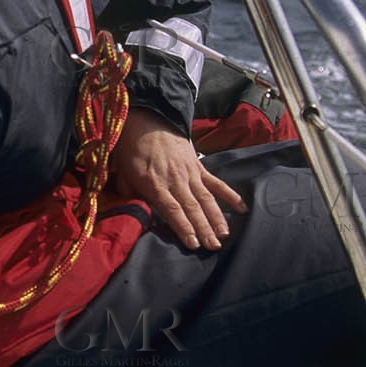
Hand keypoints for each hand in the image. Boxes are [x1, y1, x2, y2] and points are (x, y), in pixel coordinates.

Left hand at [109, 106, 245, 249]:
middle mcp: (175, 180)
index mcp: (154, 182)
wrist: (149, 119)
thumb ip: (128, 193)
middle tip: (213, 247)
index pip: (172, 209)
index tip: (193, 244)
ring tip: (224, 236)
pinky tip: (242, 208)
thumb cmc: (132, 148)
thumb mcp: (123, 171)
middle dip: (203, 229)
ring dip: (216, 218)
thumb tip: (133, 212)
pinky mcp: (199, 167)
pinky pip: (216, 183)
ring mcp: (190, 173)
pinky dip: (230, 195)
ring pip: (206, 199)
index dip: (183, 227)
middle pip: (192, 208)